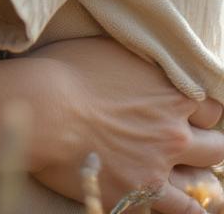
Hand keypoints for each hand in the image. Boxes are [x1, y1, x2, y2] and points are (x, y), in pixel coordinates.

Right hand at [29, 37, 223, 213]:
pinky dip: (190, 209)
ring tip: (184, 176)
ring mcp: (160, 166)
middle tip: (179, 142)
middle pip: (215, 146)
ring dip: (196, 178)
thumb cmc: (64, 70)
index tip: (181, 112)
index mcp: (171, 94)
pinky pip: (183, 211)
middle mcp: (174, 132)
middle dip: (202, 144)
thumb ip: (140, 63)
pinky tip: (191, 208)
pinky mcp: (140, 193)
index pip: (211, 108)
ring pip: (204, 183)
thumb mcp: (108, 49)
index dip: (197, 111)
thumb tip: (146, 63)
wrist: (42, 107)